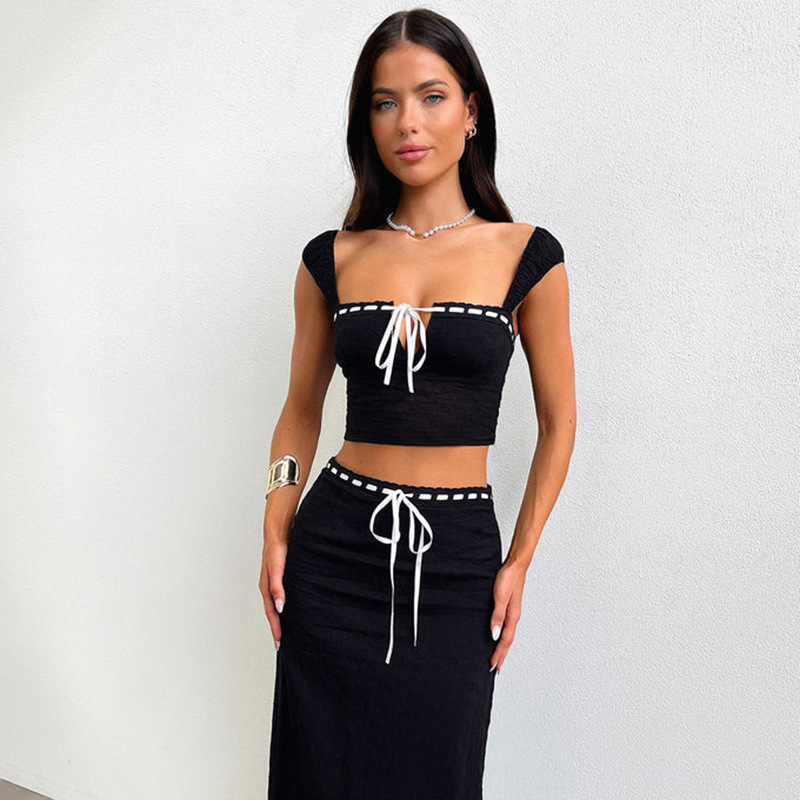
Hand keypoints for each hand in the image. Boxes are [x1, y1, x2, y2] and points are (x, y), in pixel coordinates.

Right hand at [259, 533, 288, 651]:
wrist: (278, 533)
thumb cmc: (276, 550)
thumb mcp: (277, 569)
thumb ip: (278, 588)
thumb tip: (280, 608)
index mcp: (266, 588)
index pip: (271, 613)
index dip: (275, 628)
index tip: (280, 643)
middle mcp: (268, 587)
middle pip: (272, 612)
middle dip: (275, 628)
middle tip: (281, 644)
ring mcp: (273, 582)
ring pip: (275, 605)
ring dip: (279, 619)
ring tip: (284, 630)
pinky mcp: (280, 577)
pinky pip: (280, 596)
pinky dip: (283, 606)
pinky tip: (289, 608)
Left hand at [488, 557, 527, 672]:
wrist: (516, 565)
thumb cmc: (509, 578)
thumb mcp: (500, 596)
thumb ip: (497, 616)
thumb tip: (494, 634)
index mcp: (513, 616)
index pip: (505, 641)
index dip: (499, 654)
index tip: (492, 666)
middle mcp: (514, 616)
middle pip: (508, 641)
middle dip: (501, 655)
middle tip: (495, 668)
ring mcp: (513, 612)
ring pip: (508, 635)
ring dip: (502, 647)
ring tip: (497, 657)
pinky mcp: (510, 607)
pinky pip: (507, 626)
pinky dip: (503, 636)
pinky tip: (498, 635)